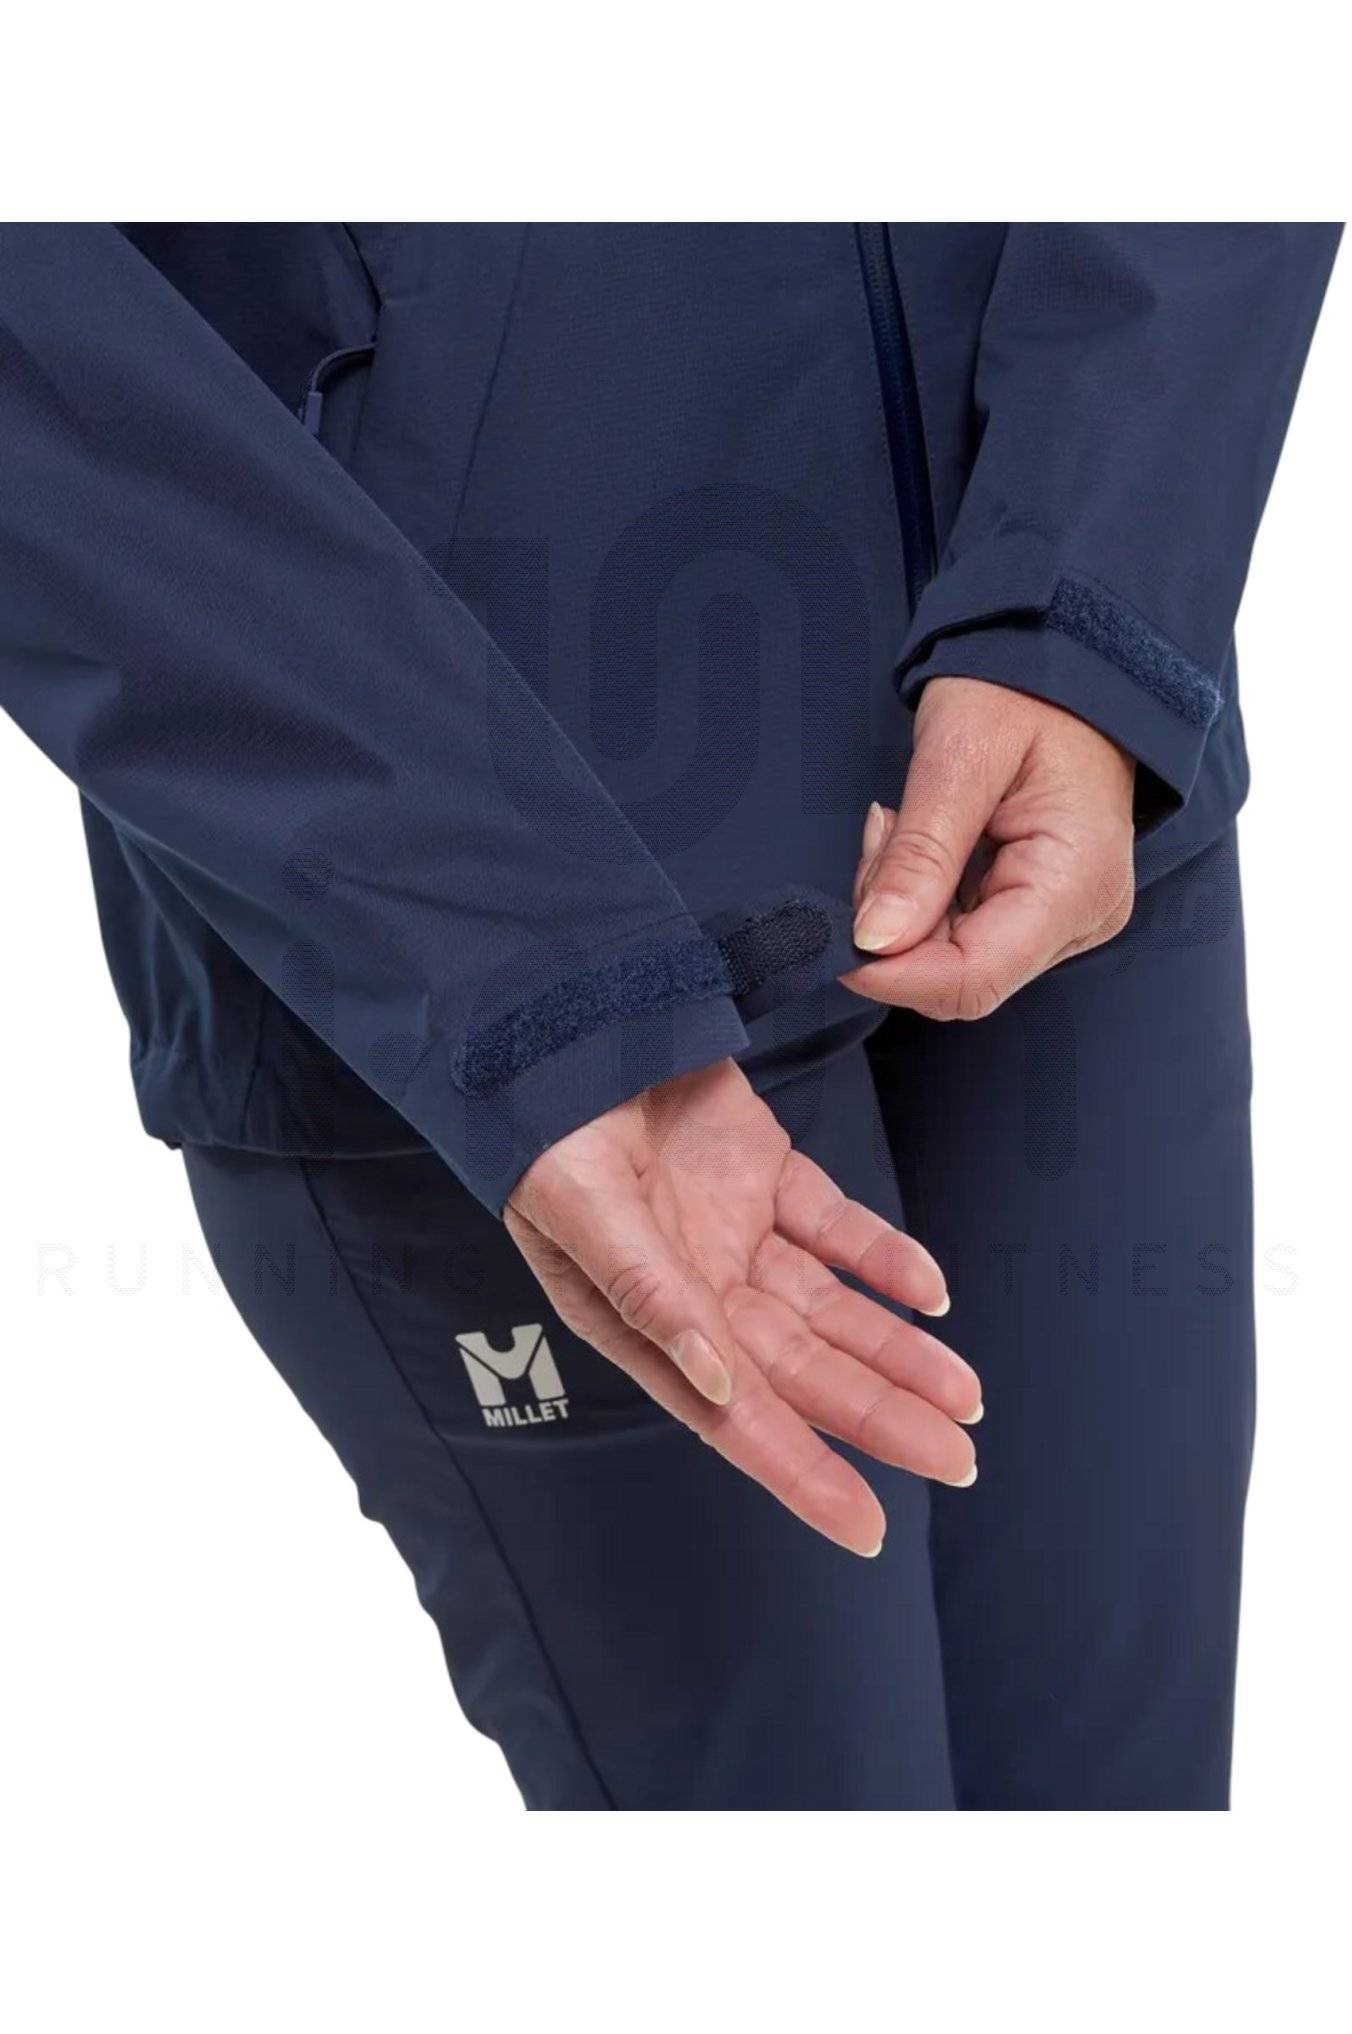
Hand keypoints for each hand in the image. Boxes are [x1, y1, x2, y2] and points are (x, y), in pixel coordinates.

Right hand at [506, 1059, 980, 1556]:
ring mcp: (733, 1233)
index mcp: (643, 1320)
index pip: (734, 1417)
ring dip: (898, 1351)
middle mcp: (698, 1292)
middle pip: (803, 1373)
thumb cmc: (546, 1125)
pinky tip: (931, 1292)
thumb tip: (720, 1383)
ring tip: (965, 1396)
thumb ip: (648, 1294)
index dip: (801, 1473)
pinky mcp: (763, 1173)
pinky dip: (884, 1258)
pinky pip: (836, 1228)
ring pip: (833, 1310)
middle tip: (958, 1461)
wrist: (562, 1020)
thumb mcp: (580, 1209)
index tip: (866, 1525)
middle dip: (880, 1418)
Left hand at [844, 677, 1135, 1016]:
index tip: (839, 936)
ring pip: (954, 959)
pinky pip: (967, 933)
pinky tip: (923, 839)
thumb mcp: (959, 758)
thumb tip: (875, 940)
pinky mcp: (1044, 909)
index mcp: (1076, 882)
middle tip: (881, 835)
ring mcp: (1067, 917)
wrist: (1066, 663)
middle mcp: (1083, 916)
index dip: (895, 974)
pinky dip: (924, 899)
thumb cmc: (1022, 692)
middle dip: (895, 927)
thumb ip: (919, 856)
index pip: (975, 978)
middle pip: (961, 976)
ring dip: (905, 907)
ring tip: (901, 823)